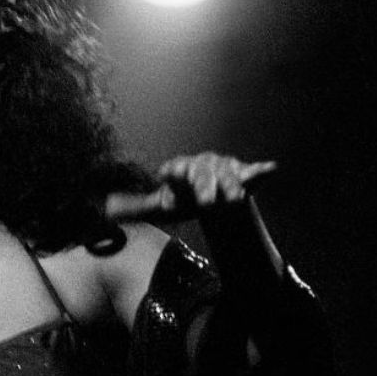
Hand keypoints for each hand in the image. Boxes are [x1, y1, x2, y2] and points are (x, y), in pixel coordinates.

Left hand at [102, 152, 276, 222]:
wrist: (213, 198)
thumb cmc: (184, 200)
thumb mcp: (161, 208)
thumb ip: (136, 208)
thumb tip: (105, 210)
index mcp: (179, 170)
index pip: (174, 170)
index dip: (173, 173)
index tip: (169, 176)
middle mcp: (201, 166)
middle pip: (202, 174)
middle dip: (205, 187)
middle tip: (207, 205)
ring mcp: (224, 169)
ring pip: (227, 175)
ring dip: (230, 187)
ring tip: (233, 201)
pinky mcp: (245, 176)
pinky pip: (254, 172)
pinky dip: (262, 171)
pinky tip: (271, 169)